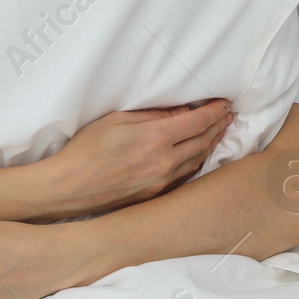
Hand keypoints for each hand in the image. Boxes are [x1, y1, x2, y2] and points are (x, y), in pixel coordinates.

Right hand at [35, 100, 234, 218]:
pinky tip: (199, 155)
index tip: (224, 103)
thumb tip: (180, 113)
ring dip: (211, 143)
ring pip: (197, 161)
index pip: (197, 122)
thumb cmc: (87, 149)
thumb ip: (152, 116)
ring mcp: (162, 182)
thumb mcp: (117, 120)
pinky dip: (197, 162)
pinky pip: (185, 176)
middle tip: (228, 115)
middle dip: (218, 125)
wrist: (69, 187)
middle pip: (202, 141)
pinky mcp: (155, 196)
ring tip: (219, 131)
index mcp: (155, 139)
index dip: (214, 111)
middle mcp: (164, 162)